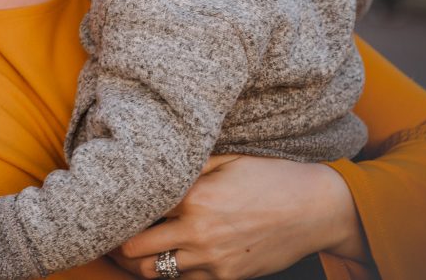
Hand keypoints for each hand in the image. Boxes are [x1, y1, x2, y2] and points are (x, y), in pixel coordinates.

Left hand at [108, 155, 367, 278]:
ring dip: (140, 263)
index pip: (135, 210)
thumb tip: (148, 162)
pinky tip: (167, 259)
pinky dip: (172, 274)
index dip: (119, 208)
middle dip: (118, 243)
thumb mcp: (225, 158)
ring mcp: (213, 259)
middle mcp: (198, 232)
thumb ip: (185, 164)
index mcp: (193, 197)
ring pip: (155, 274)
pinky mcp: (227, 277)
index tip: (108, 204)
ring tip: (132, 251)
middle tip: (109, 234)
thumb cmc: (269, 174)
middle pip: (134, 251)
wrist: (317, 207)